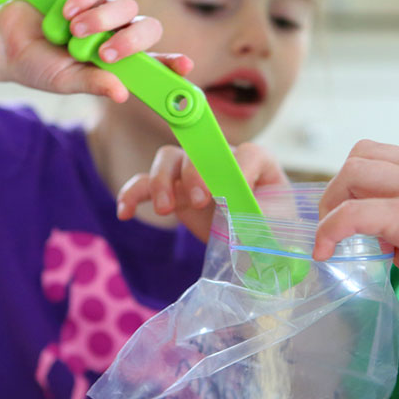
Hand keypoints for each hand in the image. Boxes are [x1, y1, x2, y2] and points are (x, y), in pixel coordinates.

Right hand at [0, 0, 192, 100]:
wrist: (1, 41)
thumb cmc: (37, 65)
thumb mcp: (65, 81)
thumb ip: (93, 83)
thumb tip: (122, 93)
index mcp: (119, 60)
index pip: (155, 60)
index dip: (172, 63)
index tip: (185, 67)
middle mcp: (117, 32)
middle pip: (147, 27)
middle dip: (131, 40)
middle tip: (106, 53)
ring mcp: (102, 8)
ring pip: (124, 5)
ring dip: (103, 20)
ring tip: (75, 33)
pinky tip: (67, 11)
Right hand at [116, 142, 287, 241]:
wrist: (254, 249)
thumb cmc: (270, 233)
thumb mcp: (272, 226)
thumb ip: (254, 215)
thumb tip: (226, 209)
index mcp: (257, 163)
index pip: (249, 155)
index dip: (241, 170)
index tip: (237, 198)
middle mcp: (223, 160)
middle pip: (200, 149)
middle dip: (194, 172)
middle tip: (199, 201)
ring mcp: (194, 174)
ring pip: (168, 159)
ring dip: (162, 180)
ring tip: (165, 210)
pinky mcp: (174, 193)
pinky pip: (147, 186)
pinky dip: (133, 195)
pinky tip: (125, 213)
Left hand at [313, 140, 398, 287]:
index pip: (390, 158)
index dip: (367, 183)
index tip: (364, 216)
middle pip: (362, 155)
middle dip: (339, 187)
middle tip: (337, 221)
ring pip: (352, 173)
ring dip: (331, 203)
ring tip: (329, 238)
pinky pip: (353, 214)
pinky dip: (330, 231)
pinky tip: (326, 254)